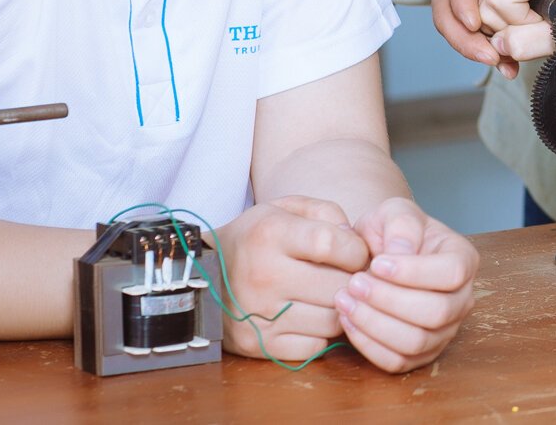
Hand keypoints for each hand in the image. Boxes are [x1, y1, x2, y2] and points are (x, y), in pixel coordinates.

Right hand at [214, 196, 370, 362]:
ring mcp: (258, 315)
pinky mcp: (257, 344)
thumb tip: (356, 242)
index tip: (355, 253)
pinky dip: (320, 333)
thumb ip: (327, 213)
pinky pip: (314, 346)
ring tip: (329, 296)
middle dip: (352, 281)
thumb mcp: (285, 208)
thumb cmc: (256, 238)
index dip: (356, 250)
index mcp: (270, 235)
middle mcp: (263, 276)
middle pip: (337, 287)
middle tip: (347, 277)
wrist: (200, 276)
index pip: (332, 244)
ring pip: (331, 320)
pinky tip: (311, 316)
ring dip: (339, 309)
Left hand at [334, 196, 481, 372]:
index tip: (377, 263)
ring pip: (416, 342)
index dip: (414, 272)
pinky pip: (398, 362)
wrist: (376, 257)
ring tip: (345, 301)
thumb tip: (402, 252)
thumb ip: (401, 224)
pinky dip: (368, 345)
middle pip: (436, 312)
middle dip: (388, 300)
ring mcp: (444, 330)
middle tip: (353, 283)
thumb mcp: (394, 212)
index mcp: (463, 260)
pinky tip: (348, 321)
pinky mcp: (420, 353)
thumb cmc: (390, 233)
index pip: (452, 273)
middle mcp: (461, 299)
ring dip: (374, 324)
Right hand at [419, 0, 555, 74]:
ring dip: (473, 48)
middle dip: (465, 38)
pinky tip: (503, 60)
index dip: (463, 0)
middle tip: (492, 55)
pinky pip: (464, 27)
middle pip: (445, 10)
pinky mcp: (457, 2)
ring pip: (451, 24)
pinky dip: (481, 44)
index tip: (476, 23)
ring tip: (501, 63)